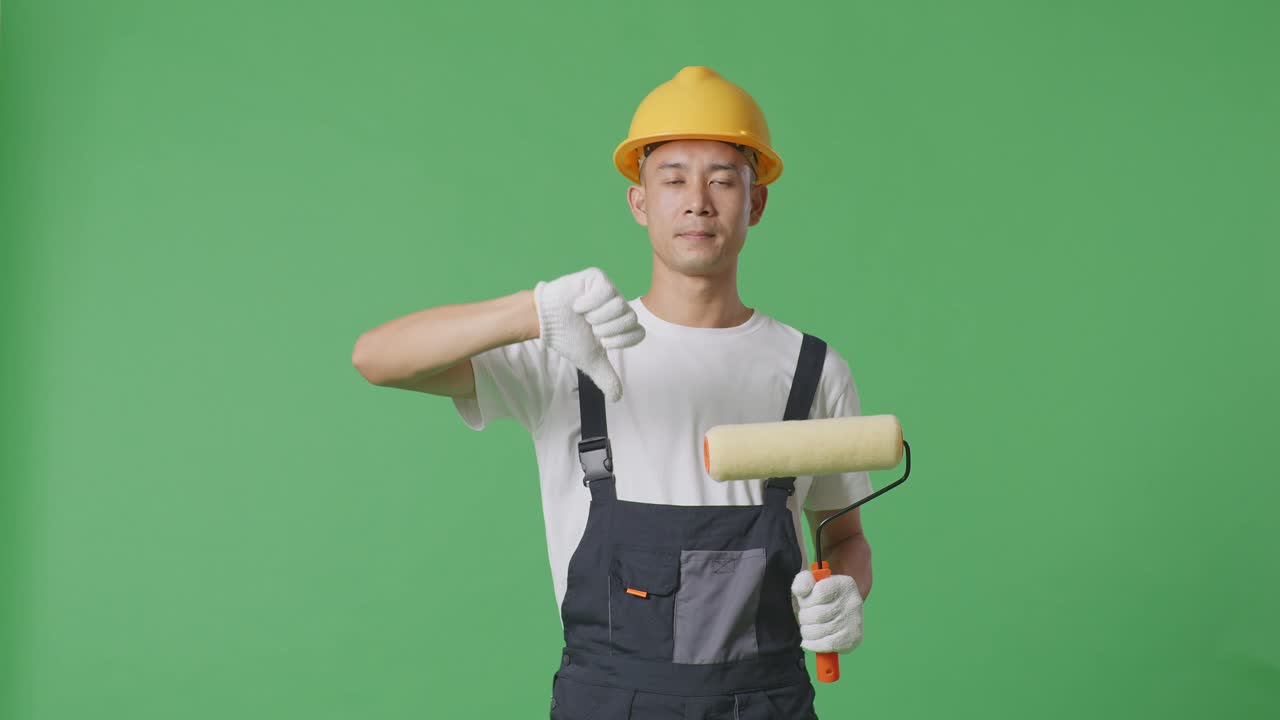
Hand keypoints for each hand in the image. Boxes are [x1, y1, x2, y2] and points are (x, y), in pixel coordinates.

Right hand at [533, 267, 644, 401]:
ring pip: (619, 305)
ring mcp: (609, 290)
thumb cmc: (569, 337)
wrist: (545, 322)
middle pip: (630, 318)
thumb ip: (606, 377)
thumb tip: (617, 398)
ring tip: (584, 316)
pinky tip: (578, 305)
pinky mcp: (597, 277)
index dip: (619, 341)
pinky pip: (605, 290)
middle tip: (590, 327)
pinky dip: (588, 303)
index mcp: (621, 324)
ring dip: (596, 316)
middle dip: (606, 329)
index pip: (638, 333)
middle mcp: (619, 305)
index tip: (601, 341)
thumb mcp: (590, 361)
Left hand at [791, 569, 863, 653]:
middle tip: (805, 616)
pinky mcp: (854, 639)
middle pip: (817, 615)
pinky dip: (814, 645)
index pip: (819, 593)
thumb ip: (803, 581)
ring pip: (820, 631)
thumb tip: (800, 590)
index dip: (807, 600)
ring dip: (807, 631)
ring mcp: (855, 621)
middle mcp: (853, 602)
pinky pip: (827, 645)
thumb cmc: (820, 596)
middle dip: (804, 617)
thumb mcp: (811, 582)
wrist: (838, 610)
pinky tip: (809, 641)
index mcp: (844, 584)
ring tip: (808, 627)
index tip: (806, 602)